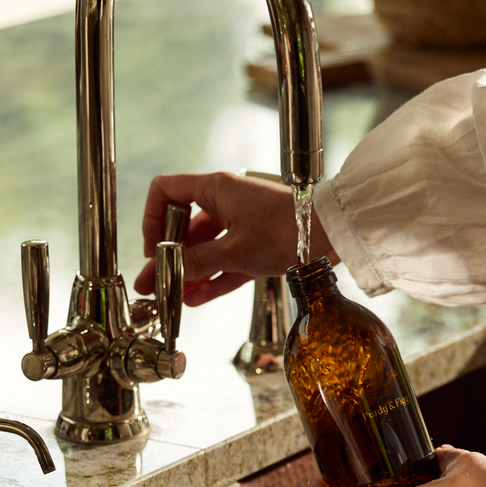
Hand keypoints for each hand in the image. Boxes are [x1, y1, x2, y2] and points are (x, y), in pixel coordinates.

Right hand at [134, 172, 337, 305]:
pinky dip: (214, 276)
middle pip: (185, 226)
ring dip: (190, 271)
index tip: (152, 247)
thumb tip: (166, 273)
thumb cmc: (288, 231)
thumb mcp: (235, 250)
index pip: (167, 192)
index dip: (152, 218)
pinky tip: (198, 297)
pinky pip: (227, 258)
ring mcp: (242, 220)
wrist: (333, 234)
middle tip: (152, 282)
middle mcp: (226, 201)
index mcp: (216, 189)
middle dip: (168, 256)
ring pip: (207, 246)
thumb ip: (198, 262)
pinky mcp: (257, 240)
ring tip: (171, 296)